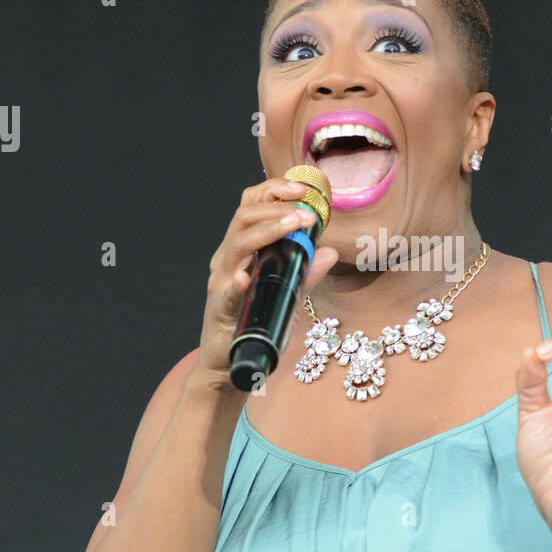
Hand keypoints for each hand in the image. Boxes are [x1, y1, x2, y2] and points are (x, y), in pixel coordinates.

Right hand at [190, 176, 339, 391]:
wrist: (231, 363)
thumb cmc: (257, 324)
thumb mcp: (287, 294)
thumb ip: (306, 273)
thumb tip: (332, 252)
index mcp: (241, 249)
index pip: (252, 205)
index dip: (274, 189)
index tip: (303, 187)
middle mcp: (228, 259)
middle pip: (243, 216)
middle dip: (277, 206)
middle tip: (308, 211)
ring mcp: (221, 282)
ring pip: (237, 244)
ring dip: (268, 230)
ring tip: (296, 224)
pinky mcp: (220, 309)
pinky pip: (227, 292)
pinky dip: (237, 282)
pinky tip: (247, 277)